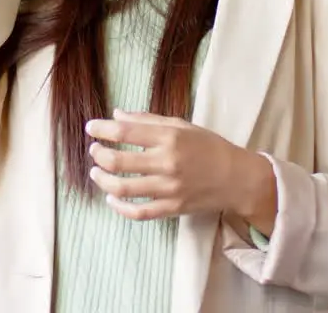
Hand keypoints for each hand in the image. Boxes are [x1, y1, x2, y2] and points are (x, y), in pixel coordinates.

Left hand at [85, 110, 276, 225]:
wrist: (237, 178)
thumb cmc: (209, 147)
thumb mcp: (182, 125)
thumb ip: (148, 120)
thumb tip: (116, 114)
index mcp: (170, 137)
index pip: (125, 132)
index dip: (102, 129)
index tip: (90, 127)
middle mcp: (168, 162)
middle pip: (118, 161)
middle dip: (99, 155)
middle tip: (94, 151)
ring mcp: (169, 188)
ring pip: (123, 188)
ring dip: (102, 180)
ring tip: (96, 173)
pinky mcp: (172, 208)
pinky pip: (139, 212)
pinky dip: (120, 207)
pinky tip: (111, 198)